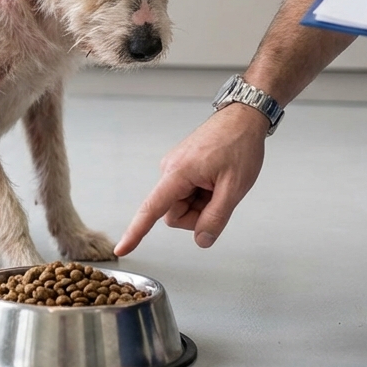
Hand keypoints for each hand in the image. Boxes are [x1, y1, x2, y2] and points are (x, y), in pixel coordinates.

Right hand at [114, 104, 267, 254]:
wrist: (243, 118)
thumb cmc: (239, 145)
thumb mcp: (234, 187)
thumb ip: (216, 217)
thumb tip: (202, 241)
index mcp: (178, 173)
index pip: (152, 209)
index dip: (136, 232)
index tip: (122, 248)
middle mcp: (170, 170)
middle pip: (174, 213)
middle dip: (197, 215)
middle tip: (220, 197)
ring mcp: (175, 168)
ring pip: (181, 205)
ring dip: (202, 204)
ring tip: (220, 184)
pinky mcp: (181, 168)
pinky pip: (186, 193)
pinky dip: (202, 195)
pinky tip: (215, 180)